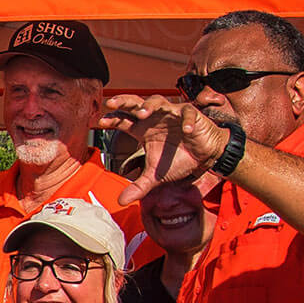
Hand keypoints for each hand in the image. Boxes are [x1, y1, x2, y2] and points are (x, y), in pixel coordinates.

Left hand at [100, 94, 233, 204]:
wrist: (203, 155)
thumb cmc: (177, 159)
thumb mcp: (155, 176)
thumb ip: (138, 186)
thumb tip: (121, 201)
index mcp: (142, 129)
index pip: (123, 120)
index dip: (112, 119)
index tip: (100, 122)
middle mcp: (154, 118)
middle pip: (135, 103)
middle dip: (124, 101)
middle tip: (111, 103)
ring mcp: (171, 114)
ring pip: (157, 101)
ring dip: (149, 105)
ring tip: (142, 113)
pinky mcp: (190, 115)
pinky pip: (187, 113)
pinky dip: (187, 121)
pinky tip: (186, 129)